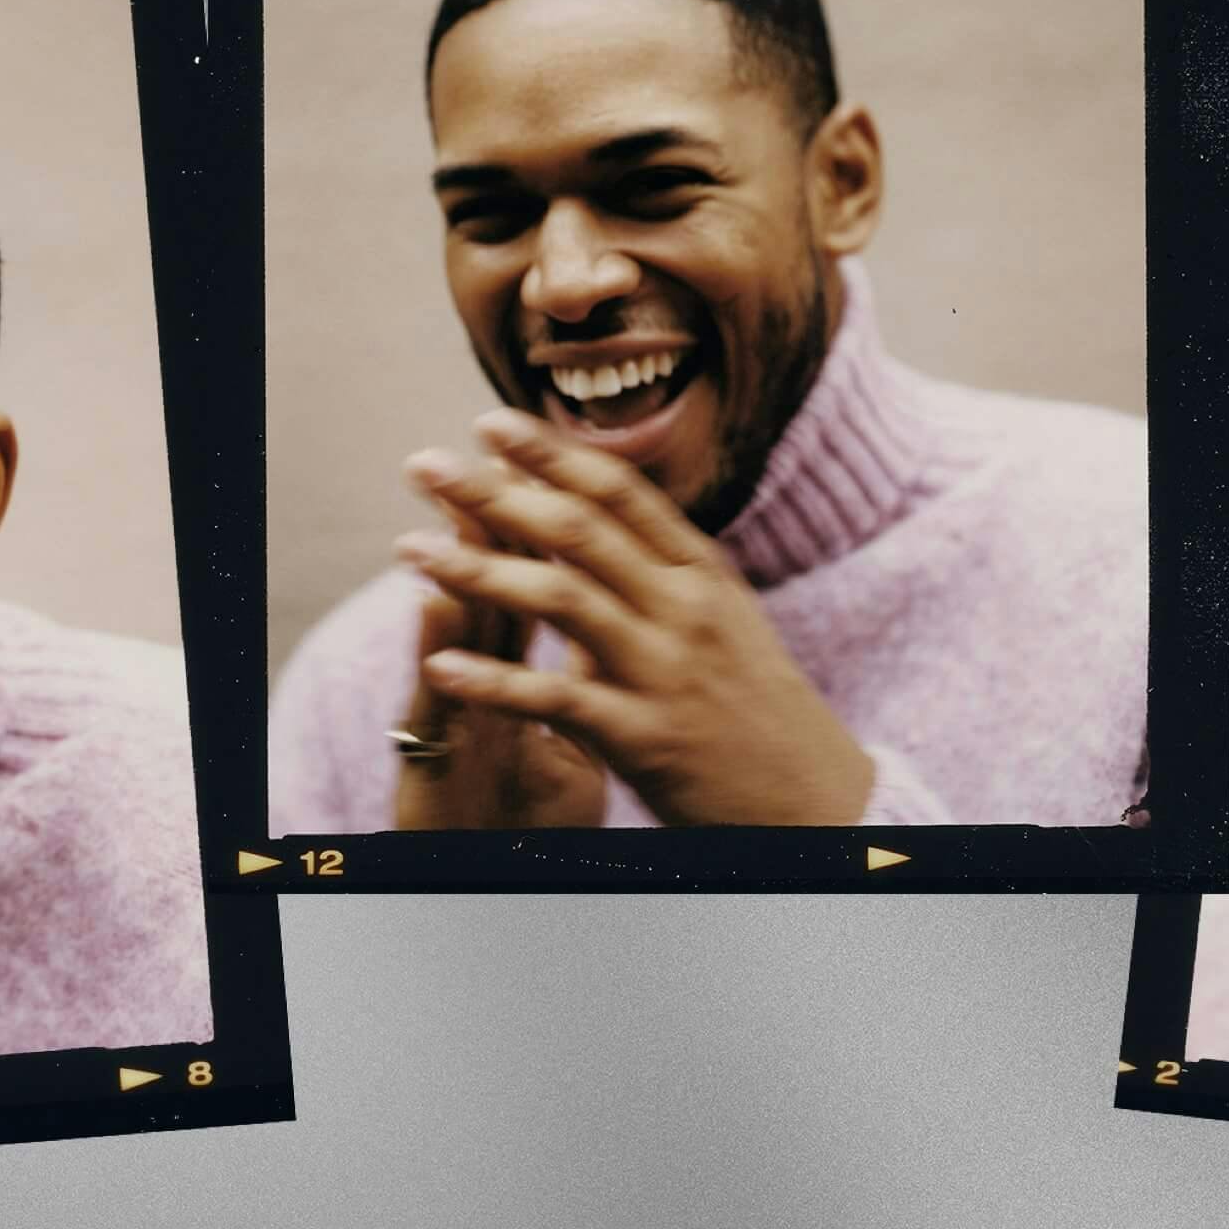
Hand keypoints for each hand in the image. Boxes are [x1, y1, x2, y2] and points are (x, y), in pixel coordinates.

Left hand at [395, 410, 874, 826]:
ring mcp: (666, 671)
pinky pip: (556, 700)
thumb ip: (663, 576)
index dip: (550, 454)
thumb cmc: (760, 713)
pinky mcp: (646, 738)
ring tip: (408, 550)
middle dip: (492, 491)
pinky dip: (494, 682)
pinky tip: (441, 668)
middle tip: (423, 464)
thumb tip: (594, 525)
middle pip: (576, 530)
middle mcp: (685, 610)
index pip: (618, 492)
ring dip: (475, 570)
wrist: (820, 804)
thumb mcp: (726, 622)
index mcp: (703, 574)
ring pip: (558, 599)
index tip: (490, 424)